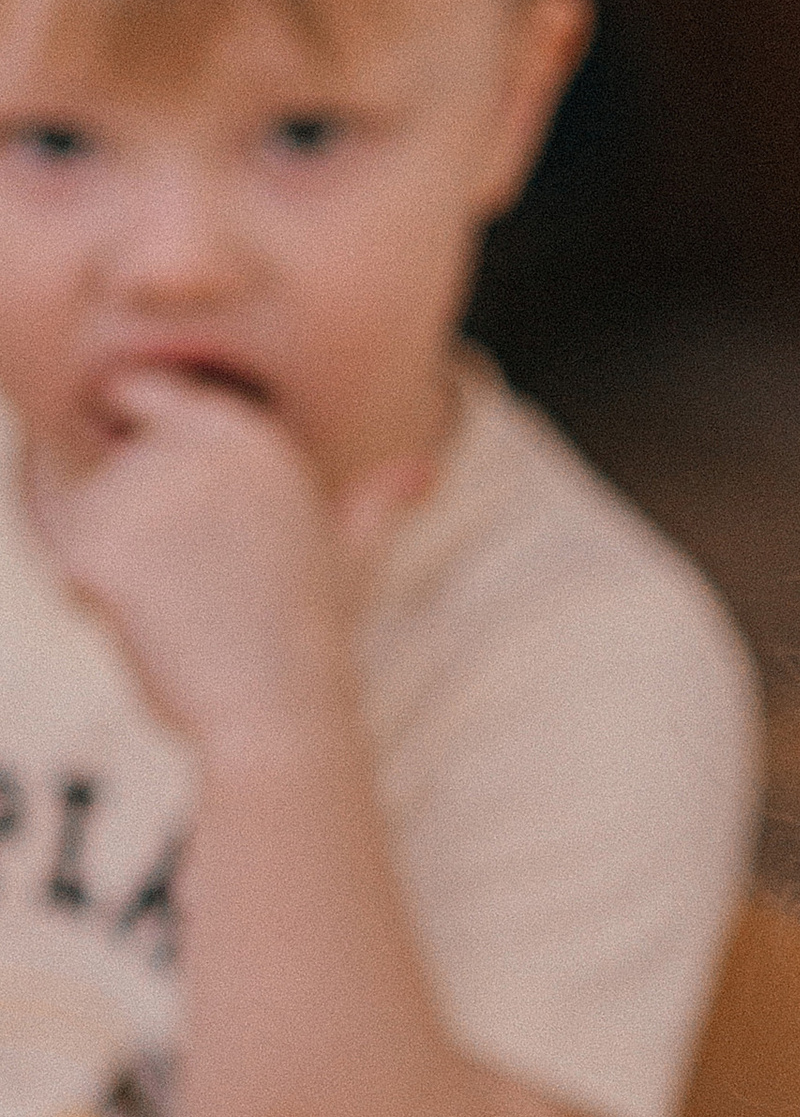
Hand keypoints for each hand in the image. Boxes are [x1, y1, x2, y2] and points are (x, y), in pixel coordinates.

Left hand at [23, 372, 426, 761]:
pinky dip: (88, 589)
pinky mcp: (95, 536)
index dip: (143, 454)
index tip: (183, 523)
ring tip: (182, 608)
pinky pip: (59, 546)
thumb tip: (424, 468)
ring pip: (76, 502)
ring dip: (110, 557)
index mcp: (252, 433)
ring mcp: (142, 486)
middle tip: (198, 585)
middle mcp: (198, 443)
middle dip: (127, 517)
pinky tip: (149, 620)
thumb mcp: (352, 559)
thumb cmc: (310, 652)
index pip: (142, 393)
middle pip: (102, 453)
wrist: (277, 724)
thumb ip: (371, 502)